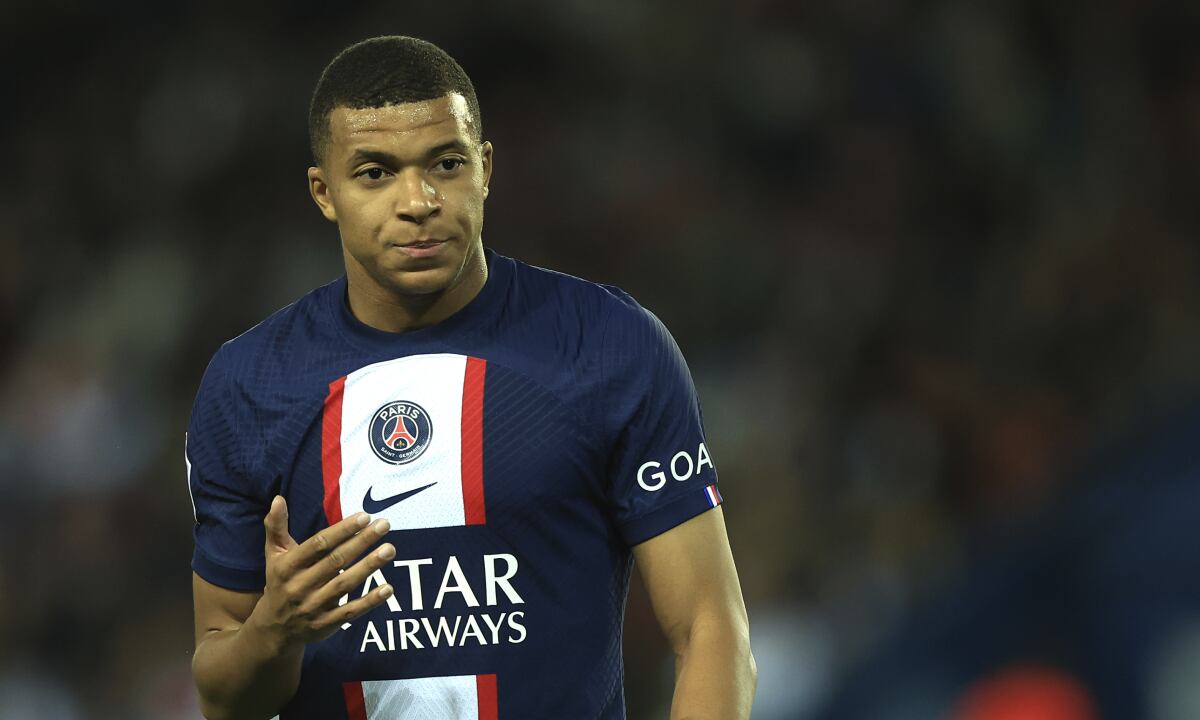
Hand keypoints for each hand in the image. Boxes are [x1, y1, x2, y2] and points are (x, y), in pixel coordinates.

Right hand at [246, 496, 395, 650]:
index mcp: (288, 566)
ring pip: (345, 585)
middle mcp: (300, 586)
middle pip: (336, 561)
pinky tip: (388, 588)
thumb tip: (278, 498)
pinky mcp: (326, 625)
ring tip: (390, 549)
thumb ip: (276, 527)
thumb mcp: (274, 555)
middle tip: (385, 525)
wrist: (273, 630)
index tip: (365, 516)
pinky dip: (369, 601)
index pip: (318, 545)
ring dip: (369, 566)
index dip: (342, 530)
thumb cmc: (280, 582)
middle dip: (362, 542)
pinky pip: (350, 612)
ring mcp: (314, 607)